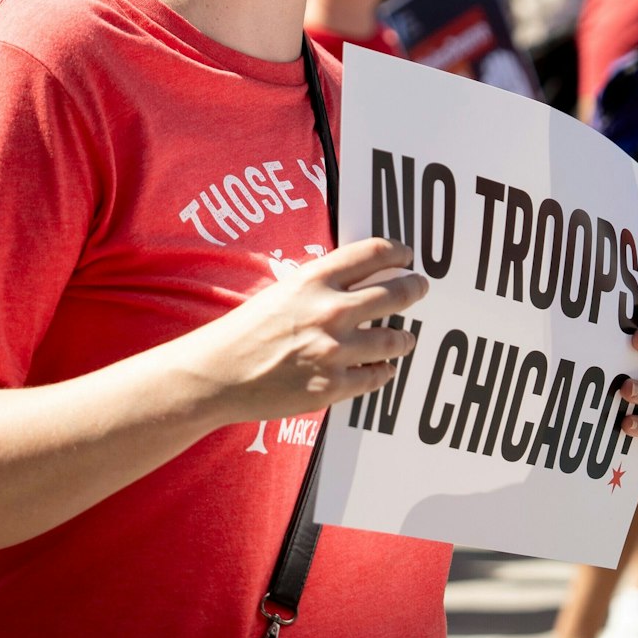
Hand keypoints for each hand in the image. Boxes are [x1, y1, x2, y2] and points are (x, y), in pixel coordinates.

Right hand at [180, 238, 424, 425]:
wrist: (217, 374)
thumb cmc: (245, 330)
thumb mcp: (283, 291)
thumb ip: (321, 285)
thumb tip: (360, 280)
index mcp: (314, 279)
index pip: (374, 253)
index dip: (399, 252)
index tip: (408, 255)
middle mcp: (331, 310)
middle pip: (396, 293)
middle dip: (414, 289)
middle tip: (420, 288)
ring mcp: (335, 350)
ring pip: (395, 339)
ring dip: (404, 337)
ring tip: (405, 337)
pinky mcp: (333, 386)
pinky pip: (377, 376)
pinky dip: (384, 371)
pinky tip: (382, 367)